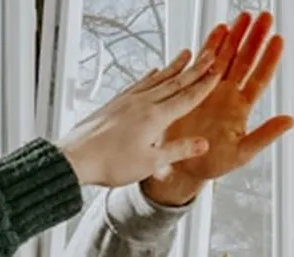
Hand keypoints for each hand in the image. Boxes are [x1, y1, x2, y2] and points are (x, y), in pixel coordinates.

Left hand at [56, 46, 221, 186]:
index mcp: (154, 117)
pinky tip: (153, 72)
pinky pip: (138, 84)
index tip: (218, 73)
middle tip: (209, 55)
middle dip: (195, 69)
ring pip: (157, 79)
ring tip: (186, 55)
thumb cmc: (110, 164)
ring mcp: (127, 100)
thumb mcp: (150, 163)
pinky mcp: (115, 103)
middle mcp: (142, 103)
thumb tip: (203, 144)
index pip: (186, 98)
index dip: (204, 85)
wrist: (76, 158)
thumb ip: (177, 150)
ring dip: (174, 67)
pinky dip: (150, 76)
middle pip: (174, 82)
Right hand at [143, 11, 293, 205]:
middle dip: (254, 39)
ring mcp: (210, 90)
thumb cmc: (212, 164)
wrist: (182, 166)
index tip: (278, 40)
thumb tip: (289, 121)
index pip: (259, 78)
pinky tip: (218, 31)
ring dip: (235, 37)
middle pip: (244, 61)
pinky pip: (203, 64)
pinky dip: (210, 47)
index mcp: (240, 109)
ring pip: (226, 58)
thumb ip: (264, 135)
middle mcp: (227, 95)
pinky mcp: (192, 90)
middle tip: (264, 18)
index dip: (269, 59)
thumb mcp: (242, 153)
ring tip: (243, 18)